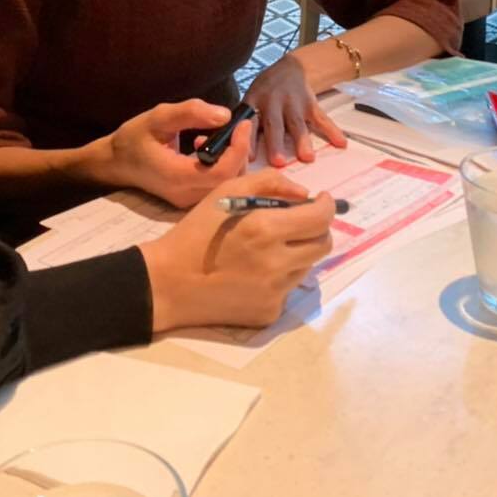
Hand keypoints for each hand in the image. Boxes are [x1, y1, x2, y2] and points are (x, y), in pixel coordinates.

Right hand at [97, 100, 249, 207]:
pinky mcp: (189, 200)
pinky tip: (206, 149)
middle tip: (237, 128)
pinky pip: (216, 187)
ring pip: (226, 186)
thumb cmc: (133, 139)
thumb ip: (190, 113)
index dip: (239, 147)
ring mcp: (187, 202)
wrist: (114, 163)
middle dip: (240, 153)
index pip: (222, 171)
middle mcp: (185, 195)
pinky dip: (223, 167)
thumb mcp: (158, 117)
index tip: (242, 124)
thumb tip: (224, 115)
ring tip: (221, 137)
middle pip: (230, 181)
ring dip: (233, 160)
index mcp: (177, 176)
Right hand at [139, 169, 336, 331]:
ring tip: (267, 248)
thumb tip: (304, 194)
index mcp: (265, 229)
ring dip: (297, 252)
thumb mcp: (225, 192)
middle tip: (299, 222)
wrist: (169, 283)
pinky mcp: (269, 313)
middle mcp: (276, 263)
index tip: (321, 200)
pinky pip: (288, 289)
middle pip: (323, 245)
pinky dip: (279, 277)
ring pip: (307, 266)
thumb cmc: (196, 233)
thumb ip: (269, 183)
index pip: (321, 218)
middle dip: (317, 229)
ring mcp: (275, 292)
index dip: (327, 205)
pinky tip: (253, 273)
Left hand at [243, 54, 346, 166]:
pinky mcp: (311, 104)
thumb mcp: (250, 100)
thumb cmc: (265, 92)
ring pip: (298, 123)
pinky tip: (341, 143)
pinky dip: (332, 130)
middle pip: (274, 124)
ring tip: (307, 158)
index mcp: (255, 102)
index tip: (249, 158)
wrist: (290, 68)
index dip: (250, 139)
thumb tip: (224, 150)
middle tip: (278, 162)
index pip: (251, 122)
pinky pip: (322, 119)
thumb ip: (243, 124)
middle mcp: (274, 101)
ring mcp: (294, 102)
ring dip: (303, 140)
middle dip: (276, 143)